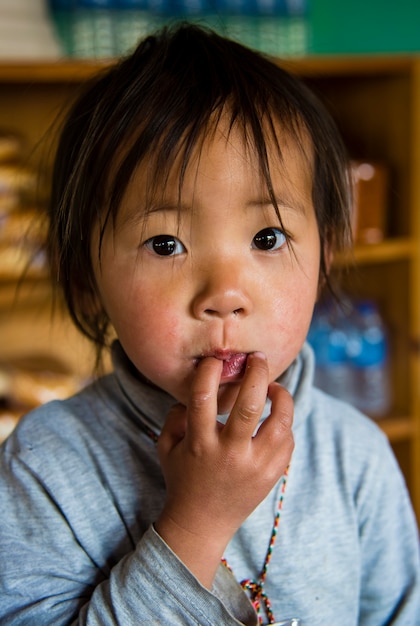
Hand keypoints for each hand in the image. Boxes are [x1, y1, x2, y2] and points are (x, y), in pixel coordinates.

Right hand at [155, 352, 293, 586]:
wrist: (202, 524)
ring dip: (281, 397)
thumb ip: (174, 416)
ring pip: (281, 422)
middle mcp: (230, 453)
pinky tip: (275, 418)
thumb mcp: (166, 446)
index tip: (216, 361)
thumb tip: (195, 390)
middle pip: (251, 403)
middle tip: (258, 358)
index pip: (203, 397)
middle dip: (258, 372)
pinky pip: (288, 441)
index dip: (210, 371)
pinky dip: (284, 424)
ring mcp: (255, 466)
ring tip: (274, 388)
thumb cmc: (182, 479)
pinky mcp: (272, 475)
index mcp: (199, 443)